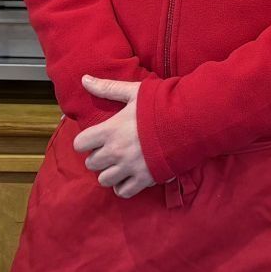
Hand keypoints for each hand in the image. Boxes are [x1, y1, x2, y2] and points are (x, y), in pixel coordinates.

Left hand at [72, 76, 155, 198]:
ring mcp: (129, 167)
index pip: (80, 144)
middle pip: (91, 163)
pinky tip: (129, 177)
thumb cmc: (162, 104)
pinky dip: (123, 186)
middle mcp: (116, 151)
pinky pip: (123, 191)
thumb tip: (84, 79)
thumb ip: (108, 88)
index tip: (96, 138)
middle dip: (99, 157)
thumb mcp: (134, 92)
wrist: (190, 121)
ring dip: (110, 173)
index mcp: (110, 130)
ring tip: (120, 164)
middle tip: (111, 149)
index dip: (86, 141)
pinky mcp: (144, 178)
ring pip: (104, 180)